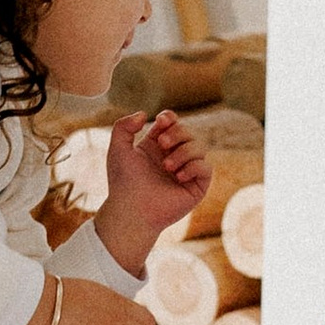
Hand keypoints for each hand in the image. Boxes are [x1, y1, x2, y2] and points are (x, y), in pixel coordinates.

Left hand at [93, 109, 208, 273]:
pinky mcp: (196, 187)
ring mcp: (186, 172)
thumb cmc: (122, 182)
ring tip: (167, 166)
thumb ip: (123, 126)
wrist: (131, 210)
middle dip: (177, 133)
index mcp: (157, 148)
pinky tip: (178, 176)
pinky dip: (194, 167)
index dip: (170, 118)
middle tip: (163, 144)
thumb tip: (144, 114)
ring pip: (199, 147)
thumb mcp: (118, 149)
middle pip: (187, 132)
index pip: (172, 123)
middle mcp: (173, 157)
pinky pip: (206, 168)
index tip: (161, 121)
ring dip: (184, 152)